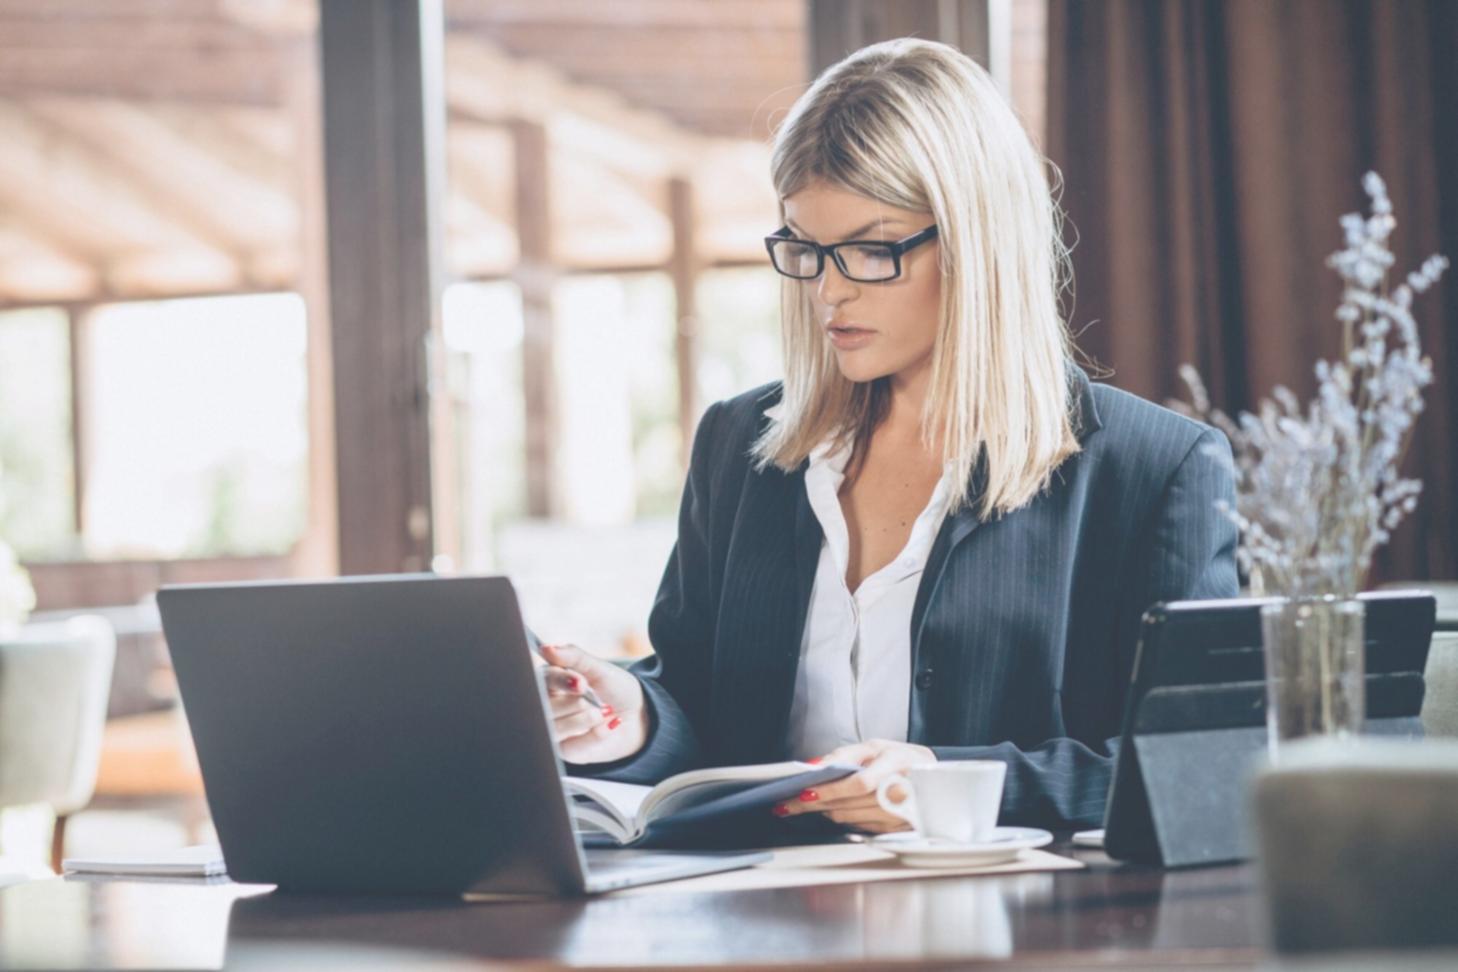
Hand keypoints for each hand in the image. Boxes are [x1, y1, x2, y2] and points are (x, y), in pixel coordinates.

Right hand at [535, 643, 648, 763]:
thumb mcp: (598, 668)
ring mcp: (554, 729)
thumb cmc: (615, 689)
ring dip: (583, 719)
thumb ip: (573, 656)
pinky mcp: (565, 750)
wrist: (637, 716)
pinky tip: (608, 726)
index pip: (542, 680)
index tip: (581, 683)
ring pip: (553, 728)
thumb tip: (547, 648)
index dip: (561, 681)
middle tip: (595, 700)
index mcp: (550, 681)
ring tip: (604, 712)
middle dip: (574, 703)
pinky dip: (594, 735)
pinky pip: (571, 747)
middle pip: (542, 706)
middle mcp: (546, 705)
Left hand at [773, 739, 936, 833]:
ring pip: (850, 819)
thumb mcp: (876, 746)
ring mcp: (899, 815)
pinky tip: (832, 810)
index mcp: (896, 764)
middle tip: (788, 805)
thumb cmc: (902, 759)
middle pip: (849, 805)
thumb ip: (845, 755)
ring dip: (825, 812)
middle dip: (814, 805)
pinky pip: (859, 827)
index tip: (803, 792)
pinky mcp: (895, 830)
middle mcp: (900, 792)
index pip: (858, 783)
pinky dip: (842, 818)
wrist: (935, 779)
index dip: (829, 790)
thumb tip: (815, 767)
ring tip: (803, 806)